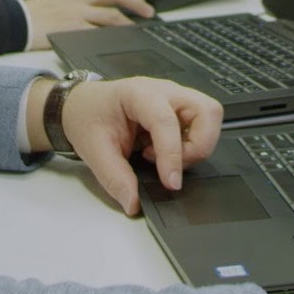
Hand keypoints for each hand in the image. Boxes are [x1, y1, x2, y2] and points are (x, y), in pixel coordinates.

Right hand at [24, 0, 154, 49]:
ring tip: (137, 28)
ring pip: (111, 13)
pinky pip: (98, 30)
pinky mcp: (72, 26)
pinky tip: (118, 39)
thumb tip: (98, 5)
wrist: (15, 21)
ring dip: (128, 21)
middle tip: (147, 12)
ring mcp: (76, 10)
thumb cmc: (34, 13)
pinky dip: (111, 34)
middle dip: (135, 1)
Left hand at [61, 77, 222, 215]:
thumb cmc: (89, 117)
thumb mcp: (93, 150)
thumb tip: (134, 202)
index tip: (171, 183)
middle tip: (174, 165)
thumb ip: (114, 177)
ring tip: (165, 158)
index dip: (173, 155)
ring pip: (210, 118)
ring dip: (196, 146)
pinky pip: (201, 128)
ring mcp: (176, 99)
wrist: (83, 106)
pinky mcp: (180, 111)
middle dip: (199, 145)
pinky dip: (190, 147)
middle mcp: (164, 91)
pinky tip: (163, 152)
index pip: (166, 122)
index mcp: (138, 94)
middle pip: (207, 111)